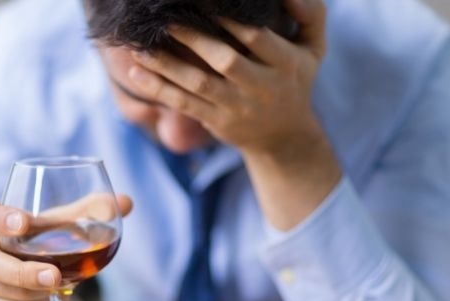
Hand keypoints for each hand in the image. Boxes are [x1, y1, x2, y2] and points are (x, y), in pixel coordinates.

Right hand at [0, 195, 132, 300]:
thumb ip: (87, 212)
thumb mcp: (56, 225)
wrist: (4, 278)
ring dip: (31, 293)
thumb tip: (126, 201)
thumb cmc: (33, 241)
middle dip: (22, 272)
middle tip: (55, 276)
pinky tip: (42, 300)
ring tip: (57, 285)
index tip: (23, 223)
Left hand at [128, 0, 326, 156]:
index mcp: (286, 64)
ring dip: (166, 64)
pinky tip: (136, 72)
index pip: (256, 36)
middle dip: (193, 38)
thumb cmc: (295, 79)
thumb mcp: (314, 48)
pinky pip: (184, 104)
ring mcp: (237, 107)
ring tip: (139, 45)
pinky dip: (158, 89)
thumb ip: (309, 14)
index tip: (200, 1)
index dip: (228, 18)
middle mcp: (262, 87)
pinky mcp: (217, 122)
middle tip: (164, 18)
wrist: (284, 137)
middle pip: (224, 60)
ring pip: (198, 84)